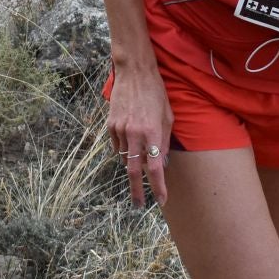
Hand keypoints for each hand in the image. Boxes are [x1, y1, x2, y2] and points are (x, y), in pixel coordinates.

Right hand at [106, 60, 172, 207]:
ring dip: (132, 163)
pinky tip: (130, 141)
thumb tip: (161, 161)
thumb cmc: (156, 93)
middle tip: (139, 204)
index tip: (161, 200)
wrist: (134, 73)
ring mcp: (120, 130)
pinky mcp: (110, 125)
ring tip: (140, 154)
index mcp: (152, 132)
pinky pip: (116, 147)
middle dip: (137, 190)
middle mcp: (135, 133)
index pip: (156, 167)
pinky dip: (124, 150)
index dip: (158, 186)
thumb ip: (165, 141)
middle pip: (134, 170)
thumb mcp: (168, 116)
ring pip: (124, 158)